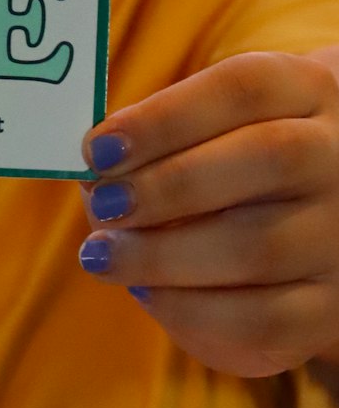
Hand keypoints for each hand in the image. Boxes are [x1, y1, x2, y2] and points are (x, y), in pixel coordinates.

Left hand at [78, 50, 338, 377]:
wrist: (327, 209)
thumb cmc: (245, 151)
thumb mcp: (219, 121)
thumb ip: (161, 136)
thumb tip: (92, 174)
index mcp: (309, 90)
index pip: (245, 88)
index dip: (165, 117)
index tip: (98, 146)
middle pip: (266, 158)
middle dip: (166, 186)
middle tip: (100, 206)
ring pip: (259, 247)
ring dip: (162, 255)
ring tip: (101, 254)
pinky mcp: (334, 306)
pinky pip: (265, 320)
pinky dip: (192, 310)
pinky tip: (145, 292)